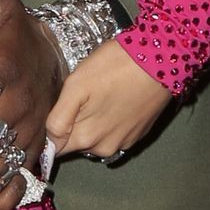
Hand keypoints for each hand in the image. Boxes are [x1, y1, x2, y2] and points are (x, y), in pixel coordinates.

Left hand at [44, 39, 173, 159]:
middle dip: (73, 124)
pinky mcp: (139, 134)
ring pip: (96, 138)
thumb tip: (49, 140)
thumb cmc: (114, 68)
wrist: (160, 61)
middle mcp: (104, 148)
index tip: (57, 111)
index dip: (51, 131)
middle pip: (76, 142)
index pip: (55, 148)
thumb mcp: (76, 85)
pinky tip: (116, 99)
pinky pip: (115, 133)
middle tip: (80, 96)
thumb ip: (58, 118)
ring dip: (93, 123)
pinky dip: (111, 121)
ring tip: (100, 95)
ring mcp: (124, 143)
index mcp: (86, 139)